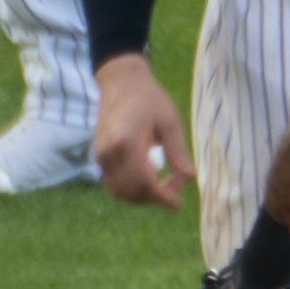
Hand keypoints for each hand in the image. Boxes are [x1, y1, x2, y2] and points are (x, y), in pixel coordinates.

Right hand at [93, 57, 187, 208]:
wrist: (121, 83)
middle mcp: (108, 152)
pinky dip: (131, 189)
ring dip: (142, 196)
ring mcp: (101, 156)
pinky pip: (113, 183)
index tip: (178, 205)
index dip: (163, 198)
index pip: (144, 182)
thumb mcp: (170, 122)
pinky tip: (148, 180)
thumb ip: (178, 152)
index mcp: (126, 142)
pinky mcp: (99, 157)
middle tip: (174, 188)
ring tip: (163, 186)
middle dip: (155, 198)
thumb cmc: (149, 99)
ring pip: (120, 191)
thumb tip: (190, 178)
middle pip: (132, 191)